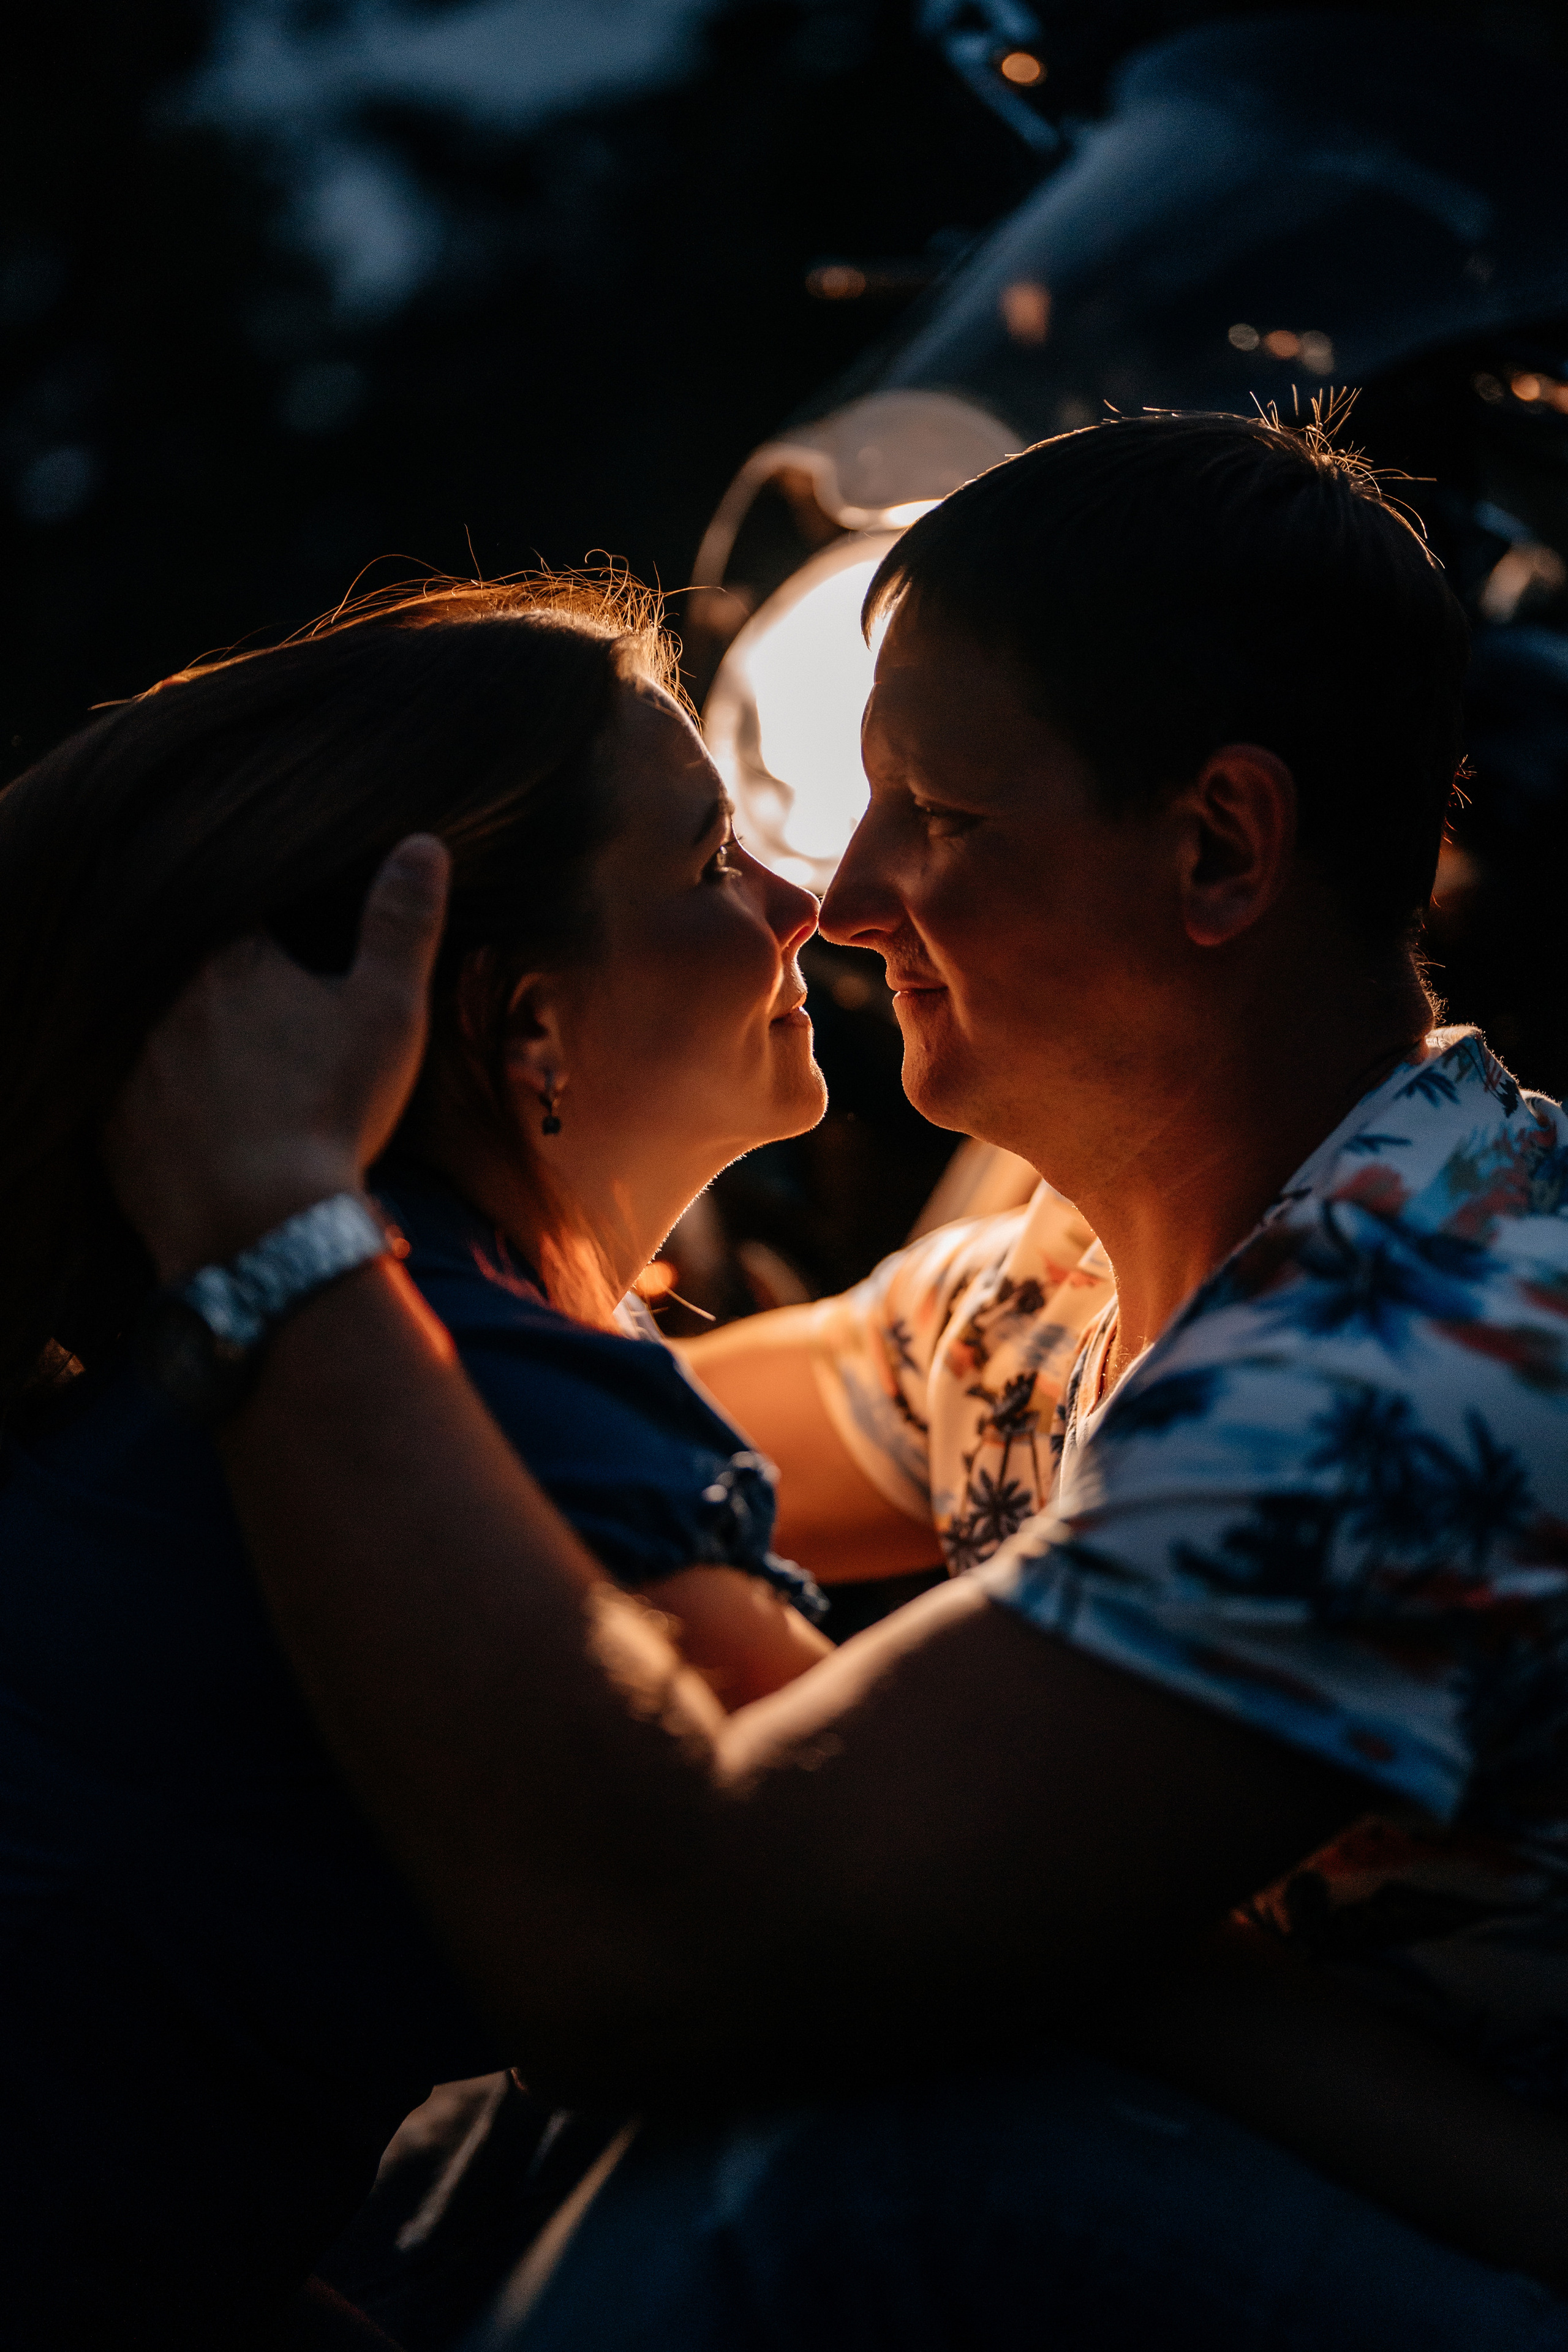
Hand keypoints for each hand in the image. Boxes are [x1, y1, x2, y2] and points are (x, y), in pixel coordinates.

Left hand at [103, 835, 449, 1280]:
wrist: (262, 1223)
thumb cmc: (330, 1110)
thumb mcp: (387, 1010)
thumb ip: (401, 923)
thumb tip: (422, 842)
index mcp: (228, 958)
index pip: (235, 911)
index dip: (265, 928)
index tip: (287, 947)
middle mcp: (163, 998)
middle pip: (185, 965)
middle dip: (220, 982)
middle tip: (265, 1017)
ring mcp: (130, 1064)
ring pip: (153, 1028)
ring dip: (185, 1038)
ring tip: (233, 1068)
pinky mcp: (113, 1125)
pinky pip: (129, 1094)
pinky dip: (160, 1098)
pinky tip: (199, 1118)